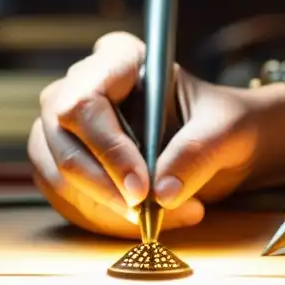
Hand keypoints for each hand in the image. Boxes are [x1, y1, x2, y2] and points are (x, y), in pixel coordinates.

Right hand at [29, 32, 284, 237]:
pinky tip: (142, 225)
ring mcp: (68, 126)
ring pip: (58, 172)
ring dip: (104, 209)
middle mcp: (83, 86)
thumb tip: (161, 193)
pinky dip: (101, 221)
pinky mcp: (67, 163)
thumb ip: (197, 153)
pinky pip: (65, 198)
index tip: (141, 187)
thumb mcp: (227, 131)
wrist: (226, 147)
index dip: (108, 146)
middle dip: (103, 186)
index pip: (88, 99)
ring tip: (159, 220)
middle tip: (146, 214)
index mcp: (120, 59)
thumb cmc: (226, 123)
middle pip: (63, 136)